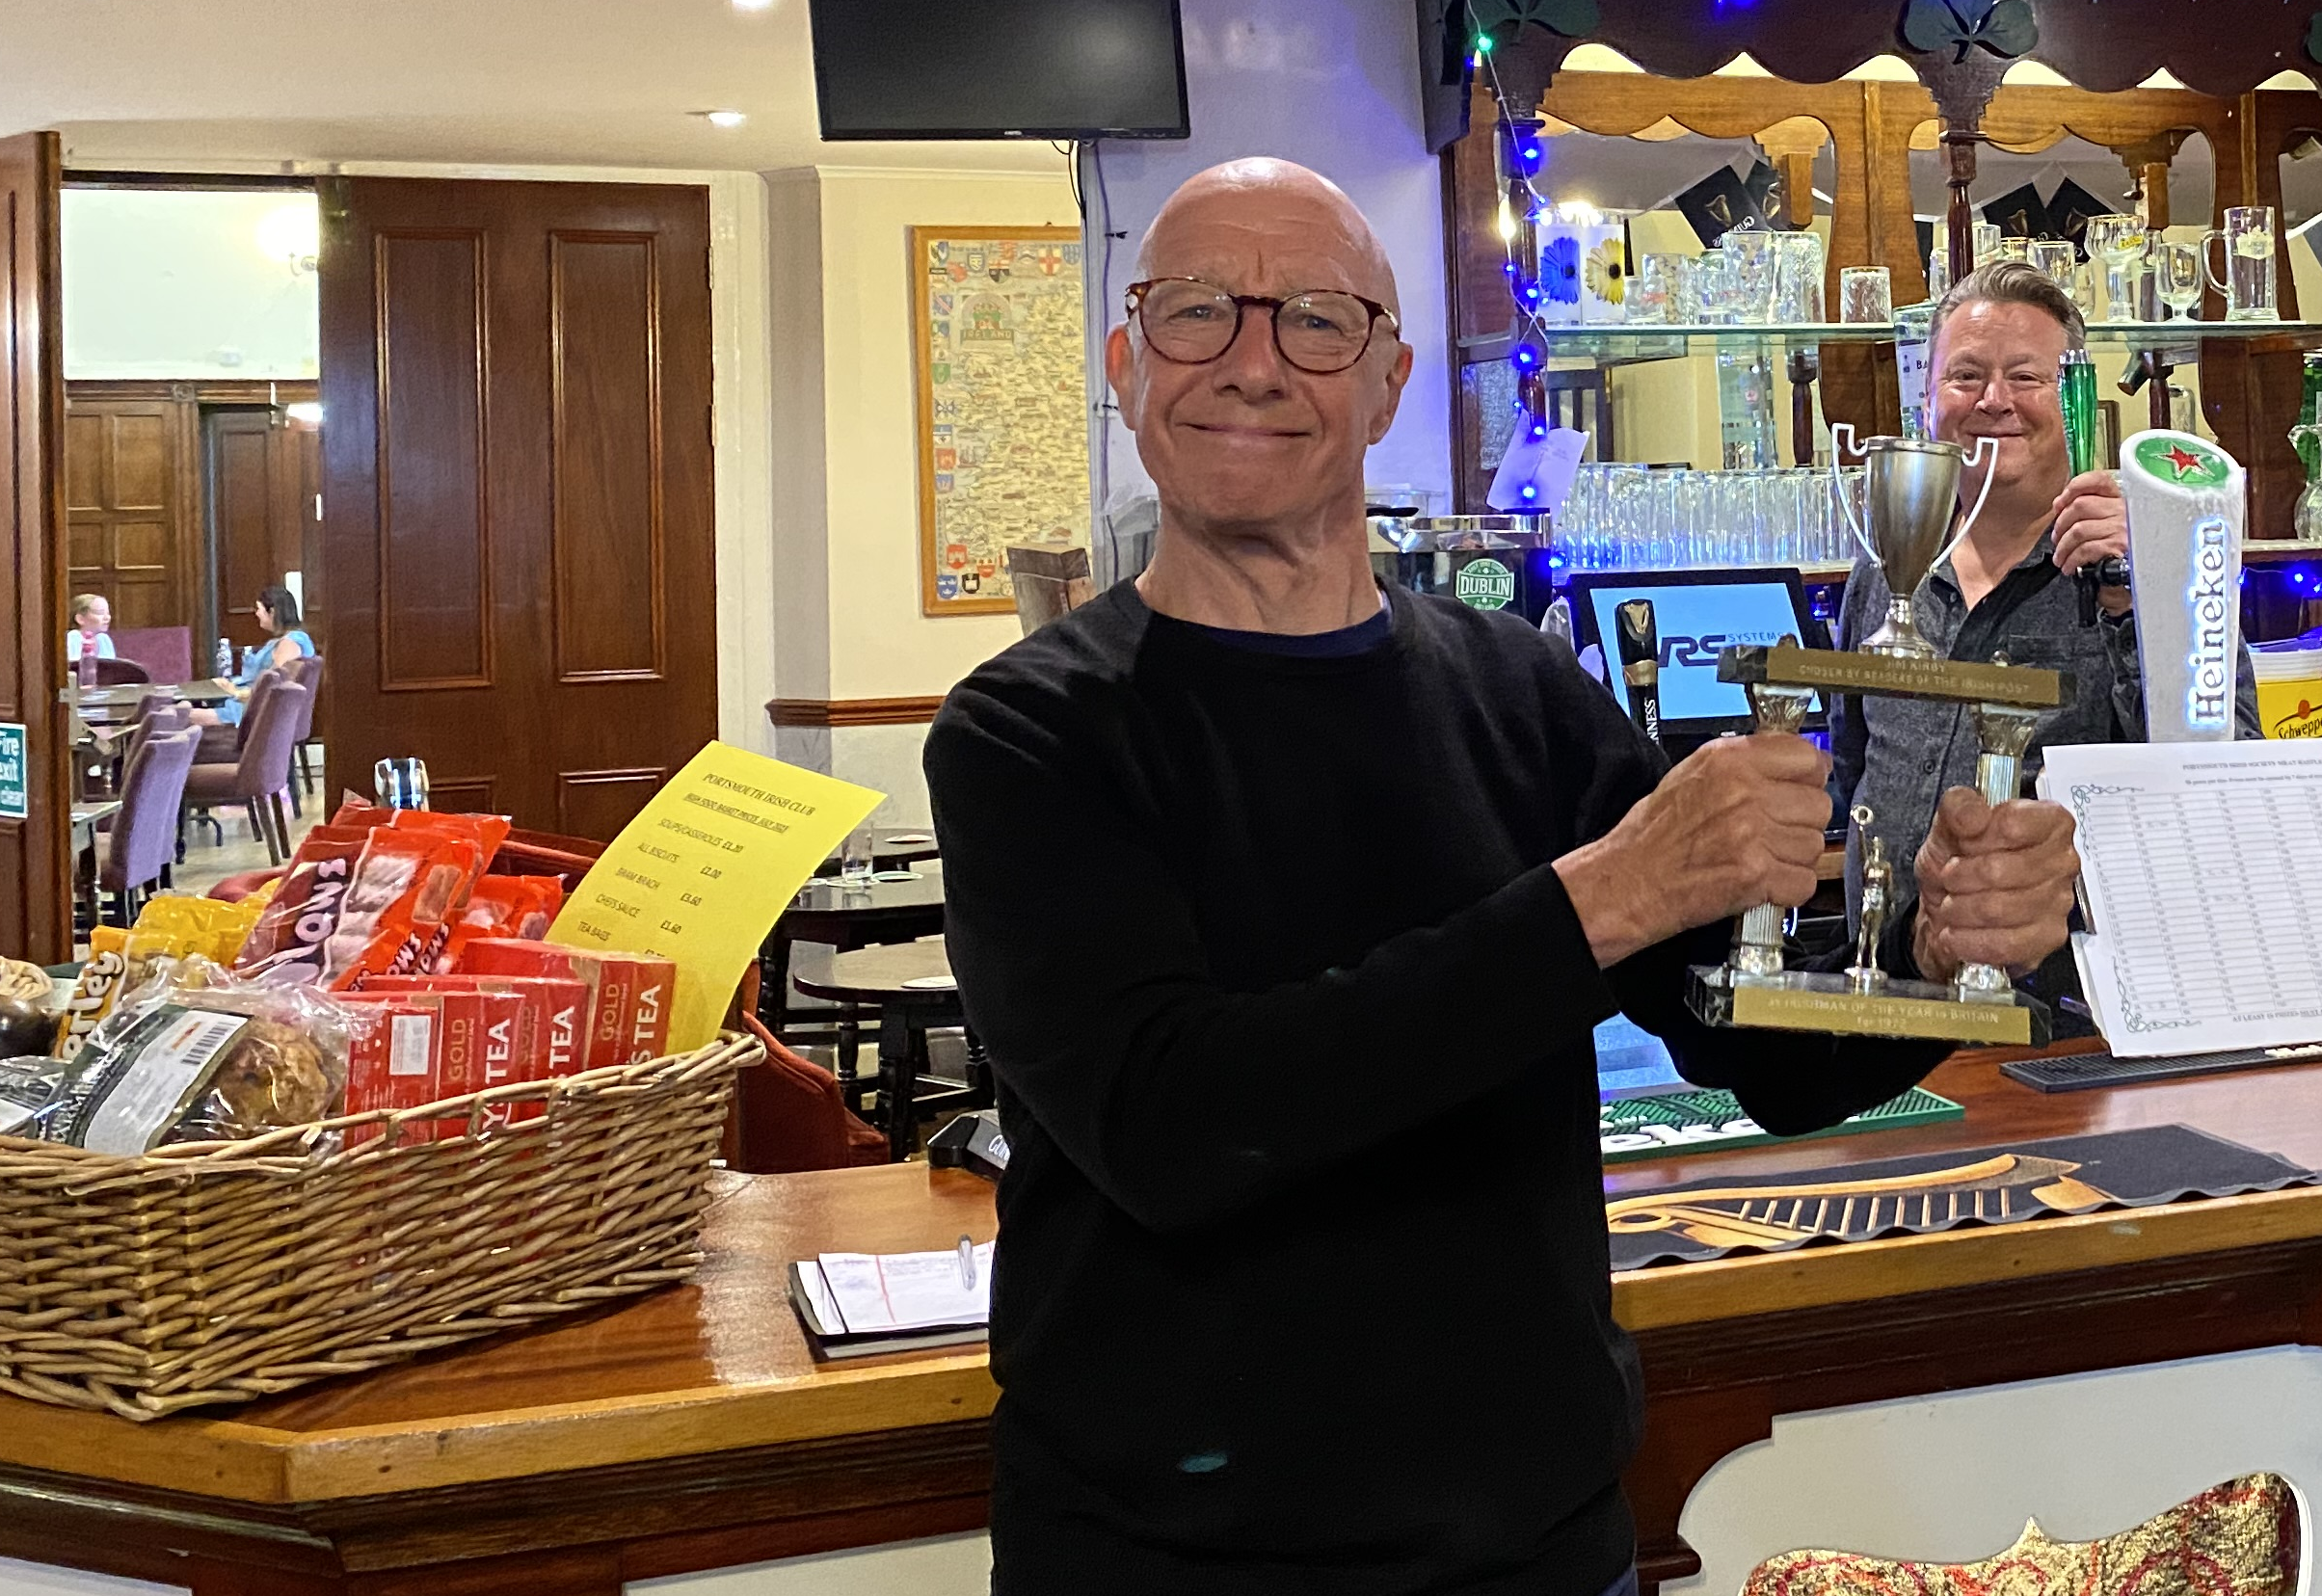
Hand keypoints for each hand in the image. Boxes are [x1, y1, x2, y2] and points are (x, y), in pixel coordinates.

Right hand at [1556, 733, 1831, 966]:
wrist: (1629, 881)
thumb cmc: (1652, 836)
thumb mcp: (1691, 774)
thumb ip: (1744, 763)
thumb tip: (1789, 761)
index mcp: (1730, 760)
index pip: (1807, 756)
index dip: (1809, 775)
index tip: (1804, 785)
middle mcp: (1745, 792)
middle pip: (1819, 804)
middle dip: (1801, 821)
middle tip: (1774, 830)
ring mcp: (1753, 834)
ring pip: (1814, 845)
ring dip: (1794, 856)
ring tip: (1762, 857)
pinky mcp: (1756, 875)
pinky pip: (1805, 881)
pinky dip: (1788, 888)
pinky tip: (1763, 882)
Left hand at [1911, 788, 2078, 982]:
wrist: (1949, 906)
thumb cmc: (1958, 861)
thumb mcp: (1948, 826)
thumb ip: (1959, 808)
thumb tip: (1973, 813)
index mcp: (2048, 822)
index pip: (2014, 824)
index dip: (1977, 838)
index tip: (1963, 845)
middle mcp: (2062, 860)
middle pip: (2002, 871)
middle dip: (1960, 878)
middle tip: (1948, 879)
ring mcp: (2060, 901)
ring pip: (2001, 909)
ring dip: (1960, 910)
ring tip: (1950, 905)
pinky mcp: (2049, 937)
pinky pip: (2007, 944)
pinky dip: (1970, 941)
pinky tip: (1955, 933)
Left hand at [2050, 469, 2129, 617]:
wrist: (2133, 581)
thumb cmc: (2119, 553)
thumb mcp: (2107, 526)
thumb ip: (2089, 511)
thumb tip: (2059, 505)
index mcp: (2123, 500)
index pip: (2099, 480)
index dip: (2074, 487)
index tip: (2059, 503)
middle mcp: (2126, 511)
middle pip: (2081, 505)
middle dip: (2061, 524)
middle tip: (2057, 539)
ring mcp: (2125, 528)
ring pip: (2079, 529)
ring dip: (2063, 547)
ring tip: (2061, 558)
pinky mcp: (2120, 547)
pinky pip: (2085, 549)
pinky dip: (2072, 560)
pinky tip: (2070, 566)